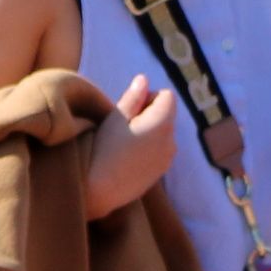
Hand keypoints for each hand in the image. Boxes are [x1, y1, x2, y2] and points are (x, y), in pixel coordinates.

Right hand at [82, 74, 179, 216]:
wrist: (99, 190)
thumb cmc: (104, 149)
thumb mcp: (115, 118)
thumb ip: (133, 97)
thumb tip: (144, 79)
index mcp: (163, 123)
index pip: (167, 96)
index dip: (149, 97)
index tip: (130, 110)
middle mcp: (172, 140)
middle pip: (167, 115)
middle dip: (150, 115)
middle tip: (124, 127)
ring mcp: (168, 159)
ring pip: (163, 134)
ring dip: (150, 132)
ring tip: (125, 144)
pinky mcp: (160, 173)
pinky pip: (160, 151)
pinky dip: (149, 149)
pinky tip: (128, 158)